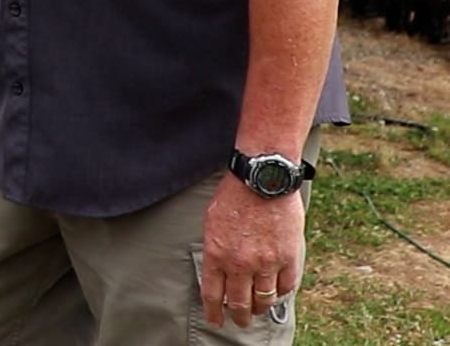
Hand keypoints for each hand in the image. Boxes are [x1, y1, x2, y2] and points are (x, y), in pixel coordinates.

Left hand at [199, 173, 303, 327]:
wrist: (262, 180)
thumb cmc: (234, 196)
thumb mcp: (212, 223)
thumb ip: (216, 249)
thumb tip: (218, 269)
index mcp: (216, 254)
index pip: (213, 294)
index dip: (214, 312)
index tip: (215, 321)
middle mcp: (239, 263)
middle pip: (239, 303)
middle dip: (238, 316)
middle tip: (239, 321)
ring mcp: (266, 262)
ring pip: (264, 299)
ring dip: (260, 308)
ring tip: (258, 309)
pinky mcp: (288, 257)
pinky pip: (286, 285)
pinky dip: (281, 291)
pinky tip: (277, 292)